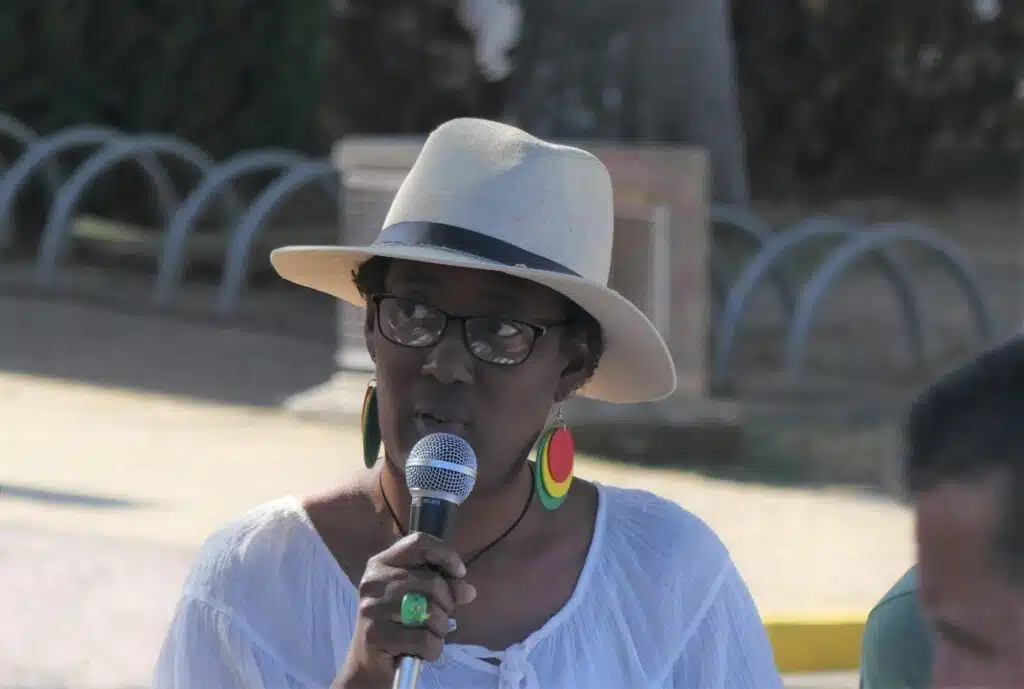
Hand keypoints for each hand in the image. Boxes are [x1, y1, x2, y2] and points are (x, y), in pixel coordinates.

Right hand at [334, 532, 476, 687]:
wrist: (369, 660)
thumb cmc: (399, 622)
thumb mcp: (421, 597)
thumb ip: (445, 587)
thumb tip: (468, 591)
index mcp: (383, 562)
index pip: (419, 542)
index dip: (446, 554)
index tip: (459, 572)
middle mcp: (374, 580)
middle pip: (432, 581)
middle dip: (448, 603)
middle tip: (441, 616)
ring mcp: (372, 607)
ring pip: (431, 612)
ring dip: (441, 628)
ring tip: (430, 633)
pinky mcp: (375, 634)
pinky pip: (424, 639)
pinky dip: (433, 648)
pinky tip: (424, 650)